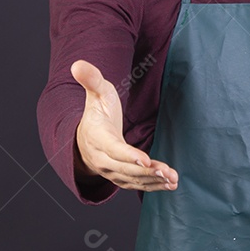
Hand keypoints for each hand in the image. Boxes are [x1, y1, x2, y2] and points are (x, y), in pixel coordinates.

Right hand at [71, 60, 177, 190]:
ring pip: (133, 179)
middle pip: (126, 169)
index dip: (129, 156)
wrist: (85, 138)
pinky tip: (170, 185)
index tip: (145, 160)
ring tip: (172, 180)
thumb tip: (76, 64)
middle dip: (147, 172)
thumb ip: (91, 79)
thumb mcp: (95, 93)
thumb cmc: (96, 112)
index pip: (113, 149)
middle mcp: (102, 158)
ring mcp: (111, 170)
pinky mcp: (120, 177)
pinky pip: (136, 184)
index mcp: (97, 137)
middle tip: (167, 172)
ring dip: (153, 181)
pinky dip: (153, 186)